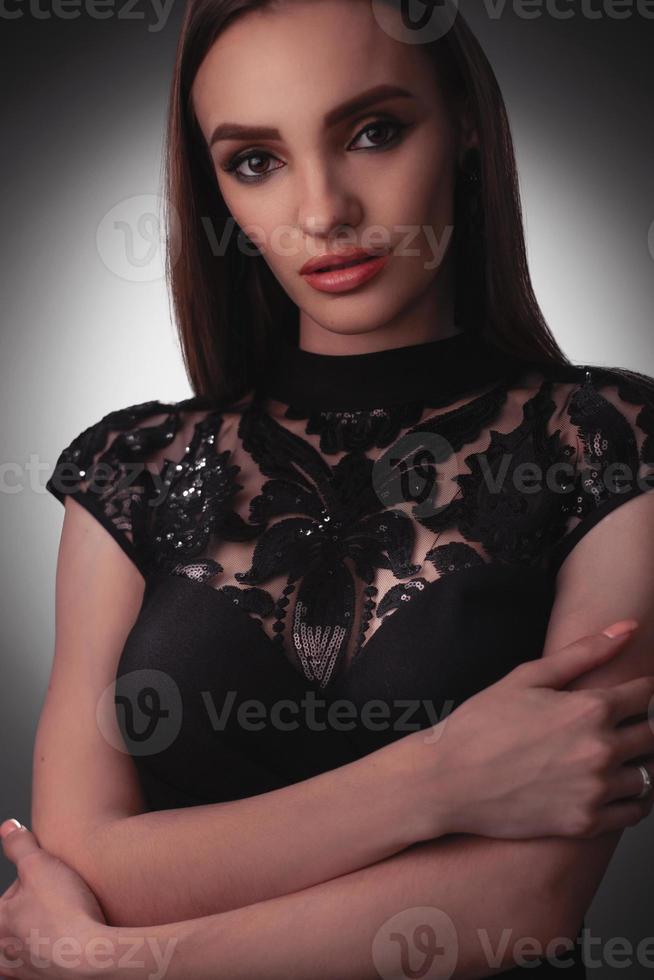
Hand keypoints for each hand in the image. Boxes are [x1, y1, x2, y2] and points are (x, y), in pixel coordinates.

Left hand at [0, 819, 108, 979]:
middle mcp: (4, 952)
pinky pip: (40, 970)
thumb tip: (7, 828)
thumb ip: (20, 846)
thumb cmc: (63, 912)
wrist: (91, 957)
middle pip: (12, 925)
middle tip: (55, 900)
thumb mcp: (39, 865)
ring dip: (36, 939)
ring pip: (21, 952)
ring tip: (57, 927)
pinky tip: (67, 948)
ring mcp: (23, 972)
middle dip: (29, 911)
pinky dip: (50, 958)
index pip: (7, 896)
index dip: (30, 879)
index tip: (50, 878)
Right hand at [416, 620, 653, 839]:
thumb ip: (584, 652)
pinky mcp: (586, 823)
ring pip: (647, 774)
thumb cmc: (480, 725)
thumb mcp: (527, 677)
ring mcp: (595, 790)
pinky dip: (631, 799)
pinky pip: (635, 811)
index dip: (638, 691)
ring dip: (634, 763)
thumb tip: (628, 627)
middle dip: (637, 725)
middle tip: (610, 726)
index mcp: (590, 709)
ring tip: (604, 757)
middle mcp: (601, 750)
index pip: (645, 695)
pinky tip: (608, 787)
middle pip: (651, 734)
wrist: (447, 781)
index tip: (625, 695)